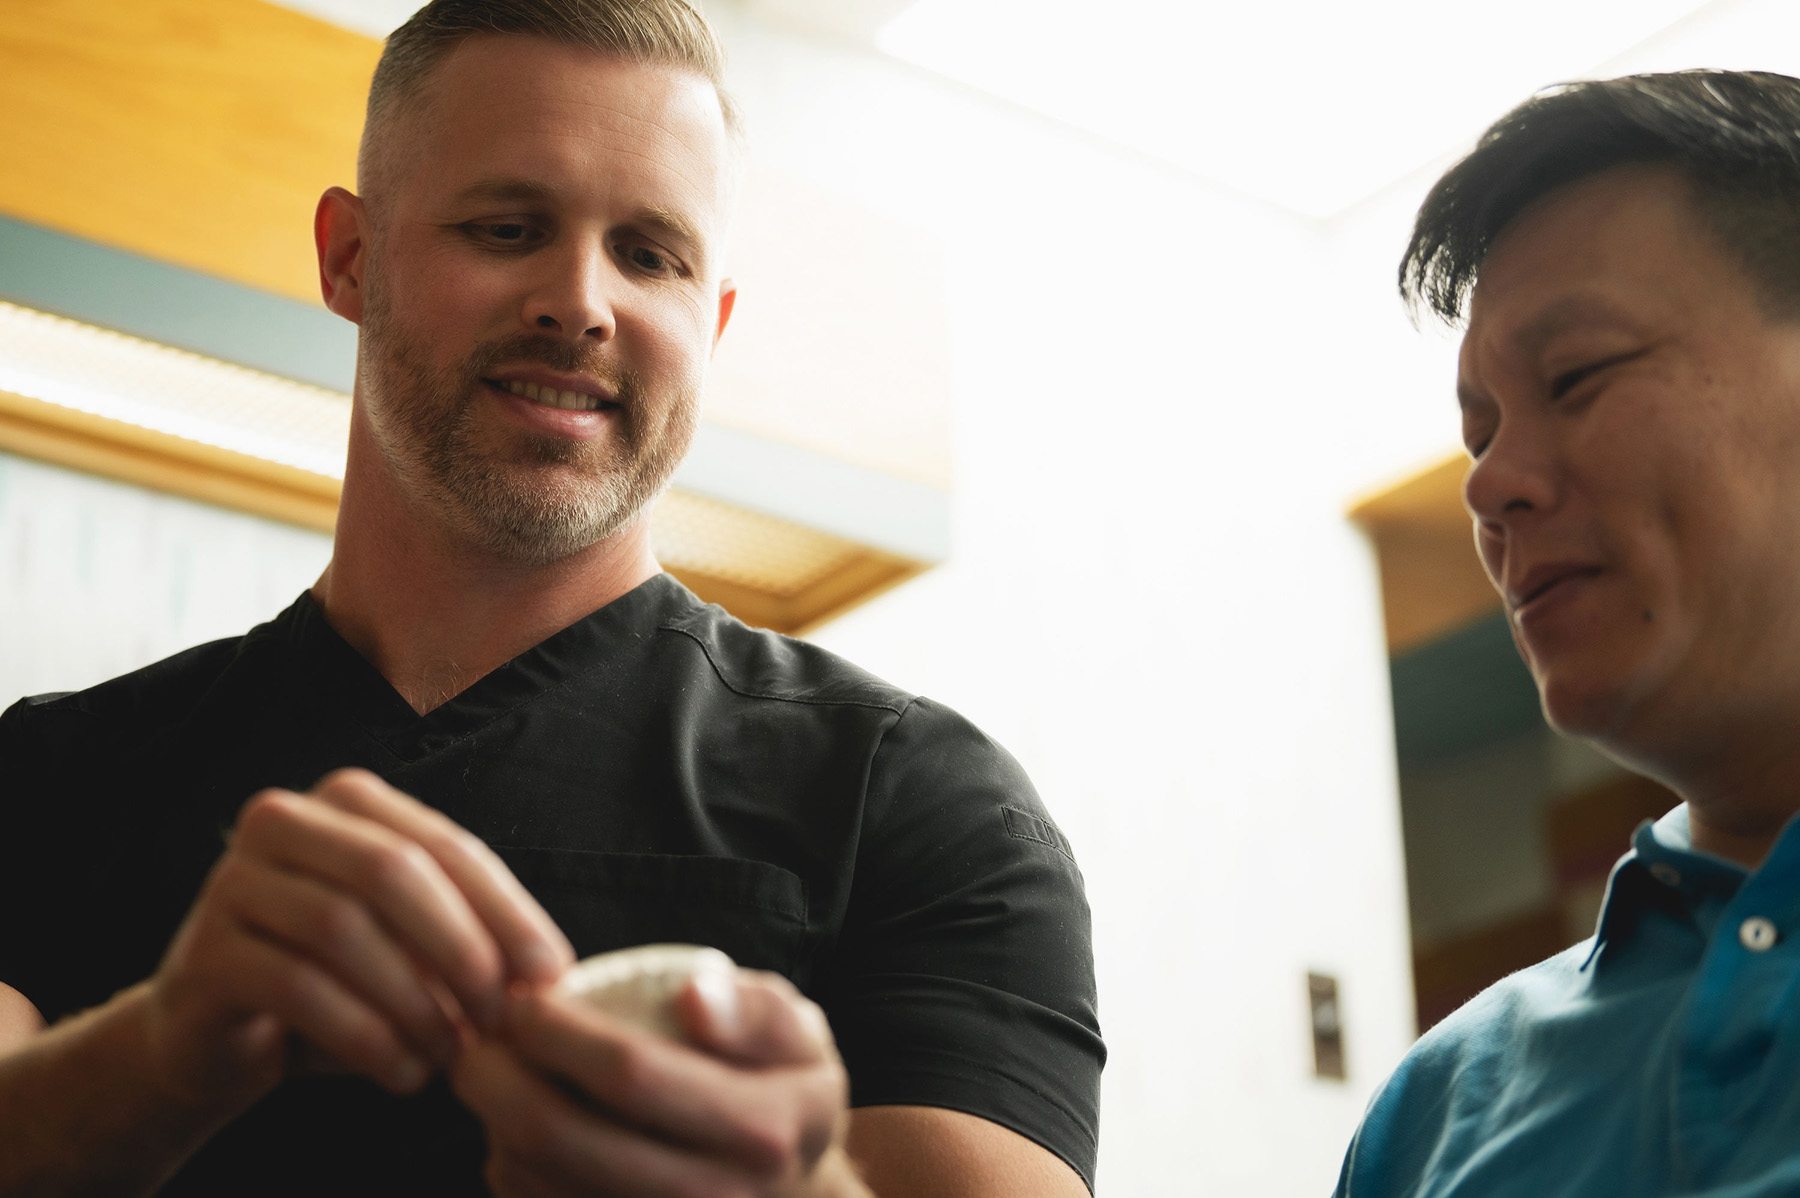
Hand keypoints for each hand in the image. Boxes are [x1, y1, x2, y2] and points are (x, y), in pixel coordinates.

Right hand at [138, 768, 573, 1111]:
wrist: (218, 1036)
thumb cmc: (337, 979)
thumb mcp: (410, 944)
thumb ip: (470, 935)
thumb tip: (547, 974)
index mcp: (347, 800)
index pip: (446, 844)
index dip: (506, 909)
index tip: (550, 973)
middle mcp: (282, 820)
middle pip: (392, 871)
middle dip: (459, 947)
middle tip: (500, 1016)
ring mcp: (231, 882)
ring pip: (342, 929)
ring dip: (412, 1001)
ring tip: (451, 1054)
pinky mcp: (204, 954)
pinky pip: (297, 989)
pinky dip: (364, 1037)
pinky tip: (403, 1074)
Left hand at [453, 969, 869, 1197]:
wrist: (795, 1188)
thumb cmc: (783, 1087)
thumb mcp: (800, 1034)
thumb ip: (753, 1009)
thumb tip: (694, 996)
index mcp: (762, 1128)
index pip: (634, 1075)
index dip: (561, 1034)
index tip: (525, 1000)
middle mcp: (717, 1197)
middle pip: (567, 1141)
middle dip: (499, 1084)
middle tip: (476, 1044)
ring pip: (542, 1186)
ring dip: (496, 1129)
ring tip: (492, 1081)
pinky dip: (513, 1172)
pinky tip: (514, 1132)